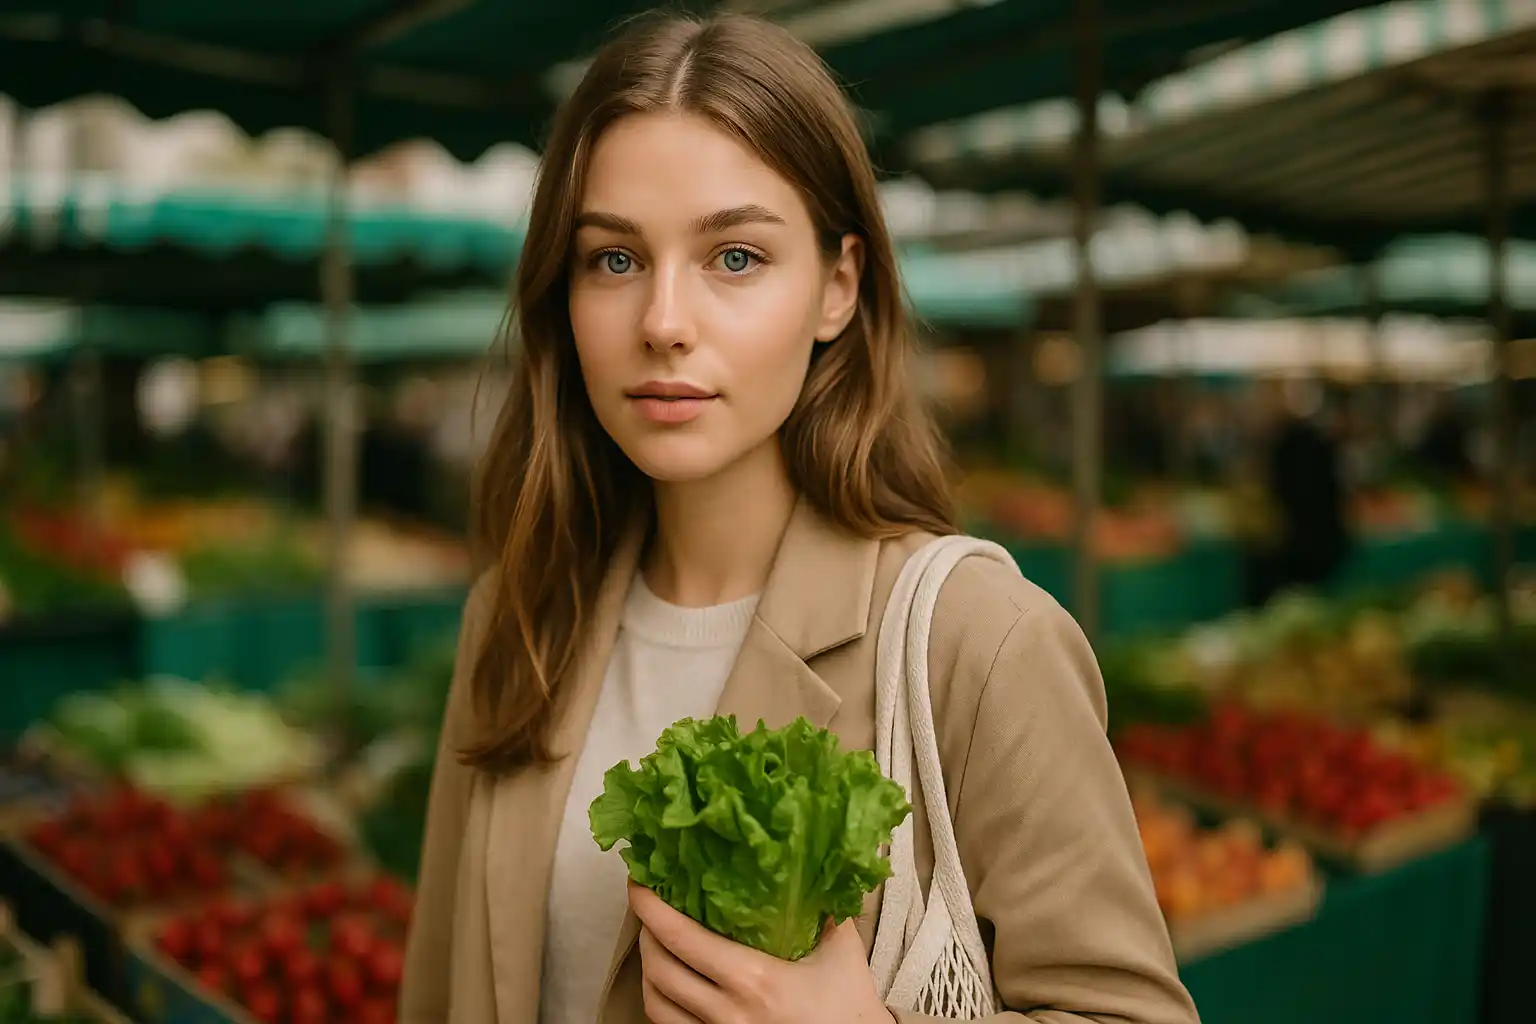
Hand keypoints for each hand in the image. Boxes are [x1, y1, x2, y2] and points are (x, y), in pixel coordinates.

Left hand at [628, 881, 896, 1023]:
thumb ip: (825, 902)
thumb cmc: (850, 1005)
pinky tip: (670, 982)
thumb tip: (808, 858)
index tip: (638, 881)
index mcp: (753, 980)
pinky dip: (661, 1002)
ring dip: (648, 968)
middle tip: (649, 904)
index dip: (649, 907)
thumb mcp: (843, 948)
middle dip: (644, 931)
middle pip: (658, 968)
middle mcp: (727, 1013)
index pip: (680, 938)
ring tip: (655, 942)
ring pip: (655, 1004)